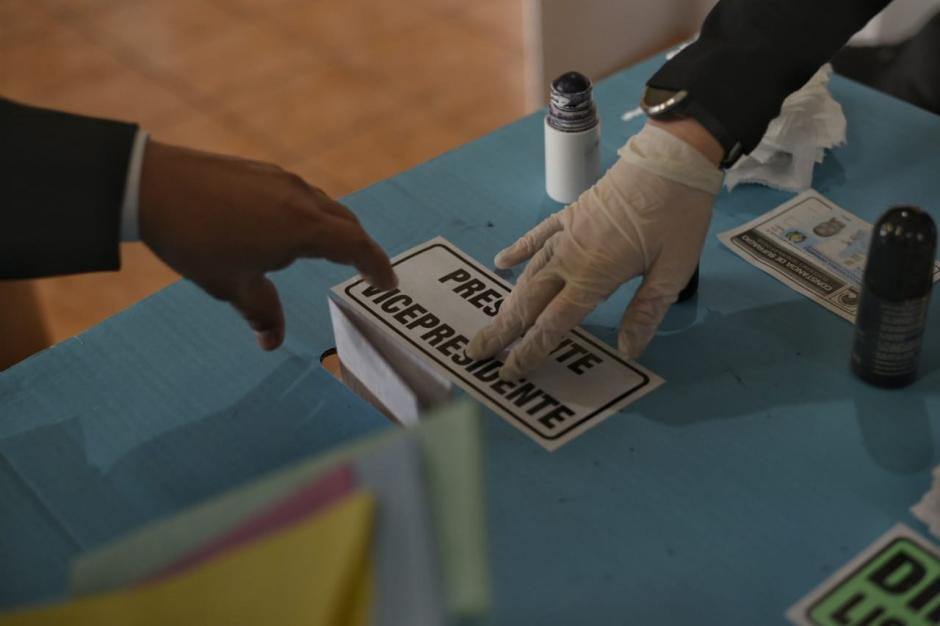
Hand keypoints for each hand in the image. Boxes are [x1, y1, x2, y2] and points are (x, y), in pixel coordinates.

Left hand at [139, 141, 395, 349]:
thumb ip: (260, 312)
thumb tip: (272, 341)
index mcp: (303, 229)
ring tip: (329, 249)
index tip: (388, 283)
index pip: (356, 247)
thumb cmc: (196, 239)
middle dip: (361, 248)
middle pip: (347, 224)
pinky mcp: (261, 171)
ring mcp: (281, 180)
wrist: (151, 184)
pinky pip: (301, 195)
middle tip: (367, 269)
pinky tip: (288, 226)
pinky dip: (311, 215)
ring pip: (324, 206)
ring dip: (335, 229)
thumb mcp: (230, 284)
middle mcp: (301, 200)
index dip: (377, 267)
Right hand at [467, 122, 722, 379]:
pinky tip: (501, 263)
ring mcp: (565, 234)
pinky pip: (535, 237)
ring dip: (507, 302)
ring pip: (527, 274)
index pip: (553, 323)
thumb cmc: (679, 214)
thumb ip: (646, 311)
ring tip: (492, 324)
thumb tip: (629, 351)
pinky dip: (518, 251)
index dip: (531, 351)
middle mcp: (570, 258)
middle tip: (477, 354)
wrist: (672, 157)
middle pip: (528, 302)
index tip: (511, 373)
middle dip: (502, 331)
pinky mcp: (569, 214)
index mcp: (594, 275)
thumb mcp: (673, 270)